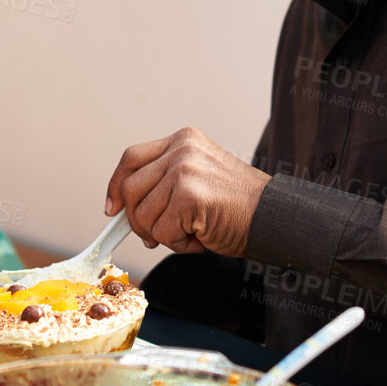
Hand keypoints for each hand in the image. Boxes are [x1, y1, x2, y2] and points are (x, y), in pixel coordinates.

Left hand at [104, 127, 270, 256]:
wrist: (274, 218)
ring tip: (192, 232)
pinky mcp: (189, 196)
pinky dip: (179, 245)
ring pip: (143, 215)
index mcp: (183, 140)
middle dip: (137, 221)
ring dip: (164, 235)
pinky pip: (162, 232)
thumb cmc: (238, 206)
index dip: (115, 185)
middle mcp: (181, 150)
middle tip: (158, 236)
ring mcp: (184, 170)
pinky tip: (201, 238)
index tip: (112, 209)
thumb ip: (164, 182)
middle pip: (130, 189)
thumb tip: (123, 208)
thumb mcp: (198, 178)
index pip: (131, 158)